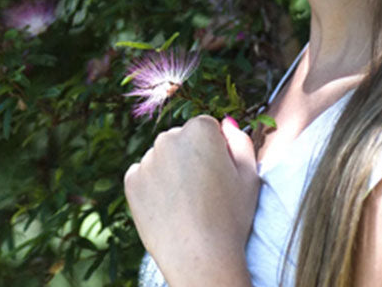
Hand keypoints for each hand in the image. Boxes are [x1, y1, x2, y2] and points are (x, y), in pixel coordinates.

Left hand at [124, 115, 258, 286]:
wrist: (199, 258)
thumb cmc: (230, 218)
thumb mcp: (249, 176)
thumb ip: (240, 142)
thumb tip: (226, 124)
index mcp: (200, 130)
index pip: (207, 127)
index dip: (216, 151)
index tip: (219, 175)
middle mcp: (168, 137)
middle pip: (181, 140)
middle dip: (190, 156)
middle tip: (203, 192)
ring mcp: (147, 159)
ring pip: (162, 158)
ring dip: (171, 171)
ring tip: (186, 204)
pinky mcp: (132, 181)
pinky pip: (144, 175)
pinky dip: (153, 187)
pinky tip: (169, 208)